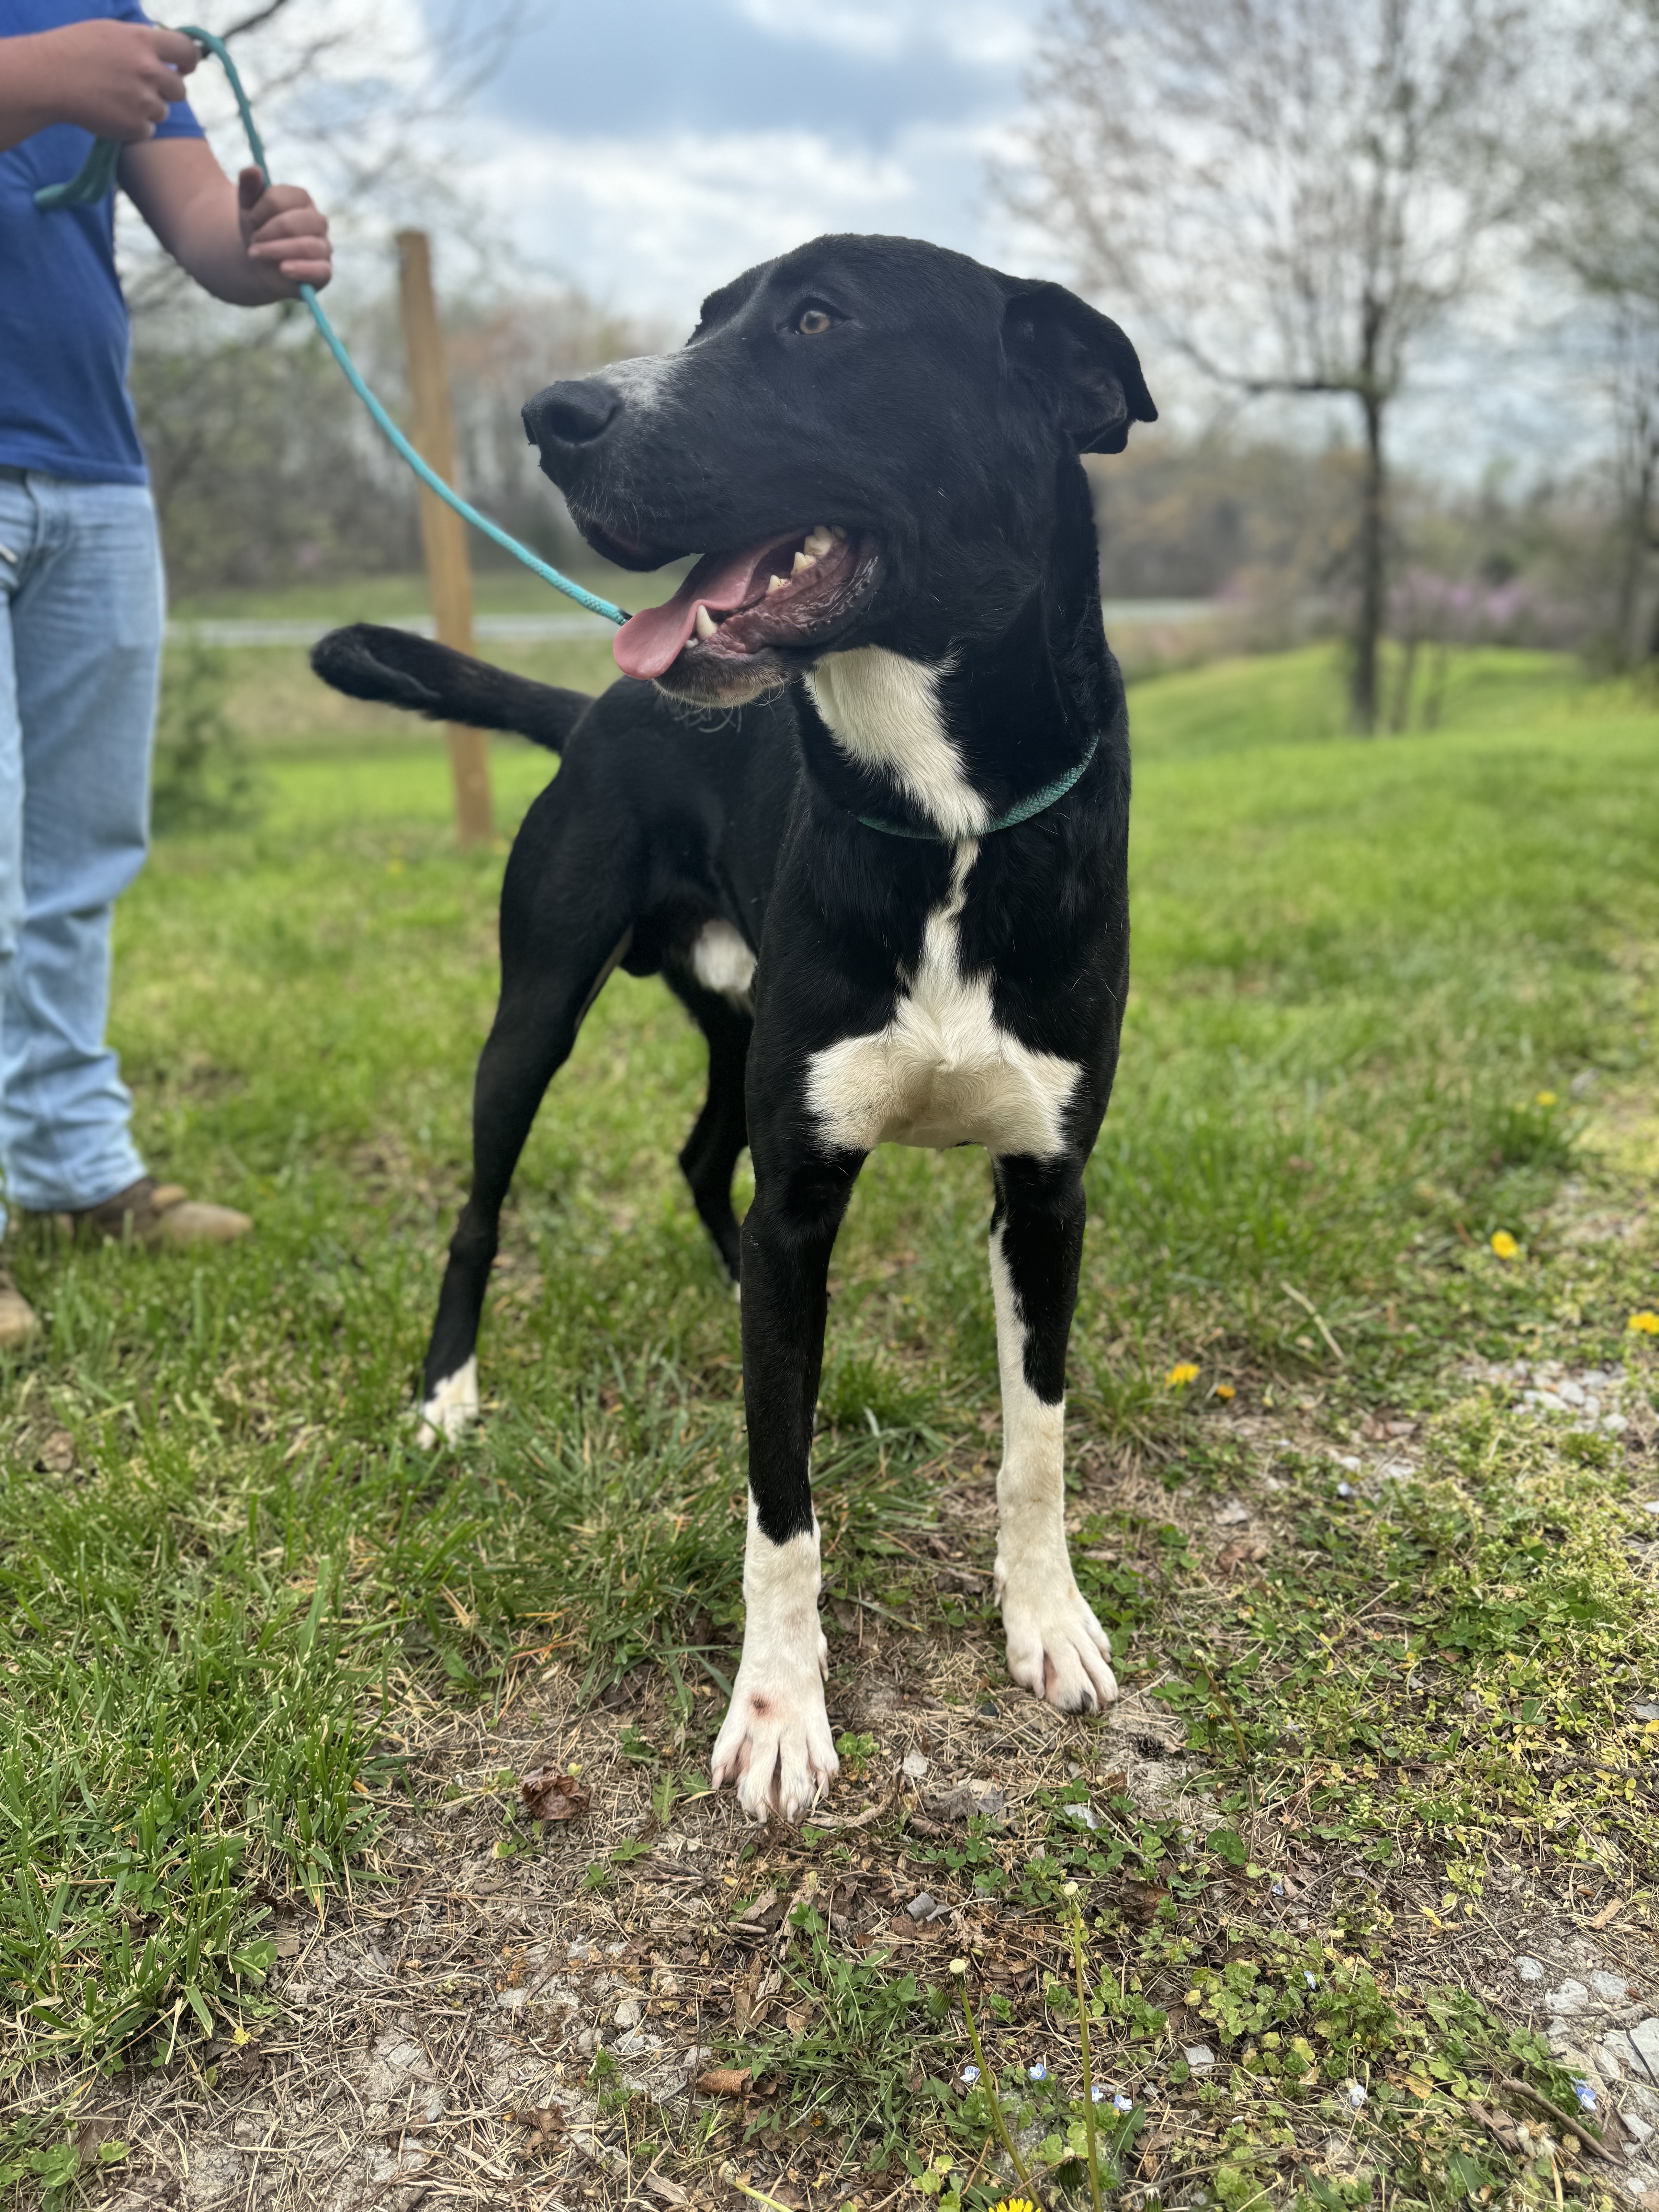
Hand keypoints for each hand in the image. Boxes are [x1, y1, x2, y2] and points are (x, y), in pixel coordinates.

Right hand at [22, 20, 198, 140]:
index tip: (185, 69)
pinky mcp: (136, 126)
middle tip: (139, 89)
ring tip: (116, 98)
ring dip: (146, 109)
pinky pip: (147, 130)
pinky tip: (111, 113)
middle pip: (180, 90)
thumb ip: (141, 43)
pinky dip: (133, 126)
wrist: (49, 78)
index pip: (186, 50)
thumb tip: (165, 54)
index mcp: (143, 41)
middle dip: (165, 91)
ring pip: (162, 111)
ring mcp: (144, 100)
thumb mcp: (110, 33)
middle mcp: (149, 70)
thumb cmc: (74, 50)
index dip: (190, 62)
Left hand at [236, 166, 331, 290]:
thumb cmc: (258, 232)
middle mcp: (317, 221)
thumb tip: (254, 169)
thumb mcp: (248, 208)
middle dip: (268, 232)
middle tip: (252, 241)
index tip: (250, 219)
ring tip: (254, 254)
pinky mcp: (324, 271)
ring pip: (307, 246)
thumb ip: (249, 187)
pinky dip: (302, 269)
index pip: (284, 198)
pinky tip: (283, 269)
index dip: (262, 209)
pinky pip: (320, 270)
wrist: (261, 264)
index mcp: (302, 200)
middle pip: (295, 223)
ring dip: (276, 250)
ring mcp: (323, 247)